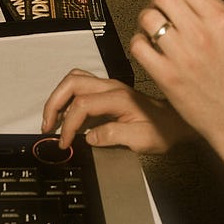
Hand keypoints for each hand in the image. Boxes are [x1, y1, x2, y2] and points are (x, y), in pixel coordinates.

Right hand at [41, 68, 193, 152]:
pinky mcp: (108, 92)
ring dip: (59, 98)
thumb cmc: (162, 130)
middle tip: (47, 126)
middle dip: (54, 103)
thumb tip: (89, 137)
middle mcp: (111, 87)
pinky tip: (67, 116)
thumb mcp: (141, 139)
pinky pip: (81, 87)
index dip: (68, 125)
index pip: (81, 105)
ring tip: (52, 120)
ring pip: (74, 80)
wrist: (176, 122)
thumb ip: (113, 135)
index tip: (65, 143)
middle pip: (72, 83)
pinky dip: (67, 99)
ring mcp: (109, 87)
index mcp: (118, 98)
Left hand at [130, 0, 223, 152]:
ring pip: (148, 18)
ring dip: (147, 20)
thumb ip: (223, 14)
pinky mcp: (166, 76)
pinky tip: (148, 49)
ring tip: (153, 30)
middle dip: (159, 0)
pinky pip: (138, 47)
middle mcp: (200, 35)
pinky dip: (139, 43)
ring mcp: (181, 56)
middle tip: (161, 10)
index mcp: (221, 22)